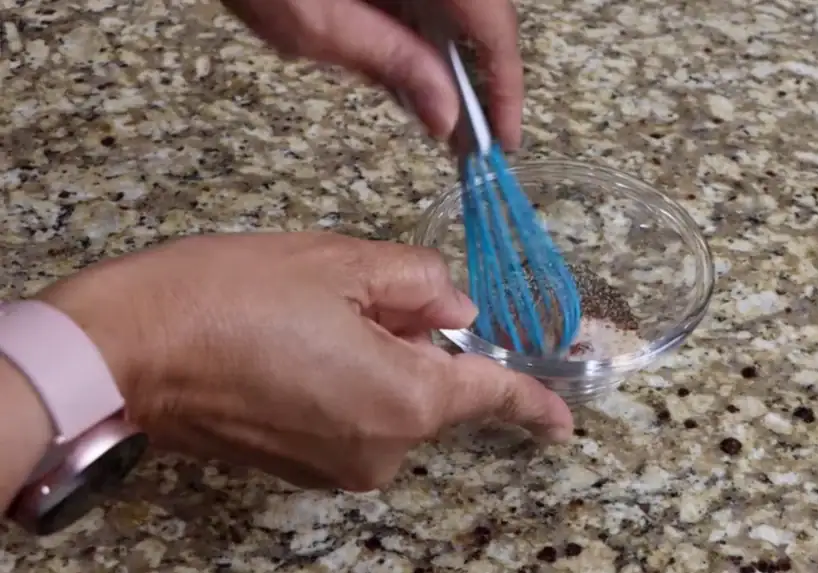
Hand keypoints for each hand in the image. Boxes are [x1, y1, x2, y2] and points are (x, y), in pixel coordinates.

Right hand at [36, 233, 571, 489]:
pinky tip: (289, 349)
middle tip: (349, 297)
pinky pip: (349, 420)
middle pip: (431, 390)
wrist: (129, 351)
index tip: (563, 420)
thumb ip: (420, 284)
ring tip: (303, 320)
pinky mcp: (298, 468)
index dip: (532, 403)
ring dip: (371, 359)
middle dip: (413, 342)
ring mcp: (336, 467)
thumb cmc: (229, 297)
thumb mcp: (341, 263)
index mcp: (405, 399)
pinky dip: (341, 384)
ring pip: (388, 402)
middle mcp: (380, 450)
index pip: (490, 396)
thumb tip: (456, 309)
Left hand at [221, 0, 523, 148]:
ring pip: (457, 15)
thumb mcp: (318, 24)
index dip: (505, 87)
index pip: (492, 26)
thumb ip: (391, 63)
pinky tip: (415, 81)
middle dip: (480, 84)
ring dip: (453, 67)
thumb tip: (446, 115)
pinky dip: (425, 43)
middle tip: (473, 144)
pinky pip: (426, 7)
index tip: (501, 139)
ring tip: (446, 123)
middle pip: (482, 20)